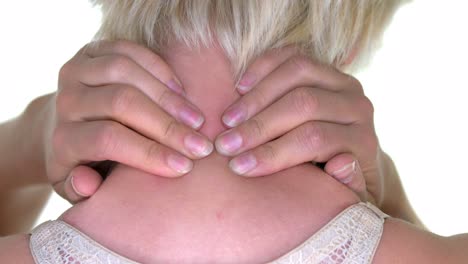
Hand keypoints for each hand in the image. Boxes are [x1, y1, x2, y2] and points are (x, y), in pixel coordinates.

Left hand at [45, 40, 212, 202]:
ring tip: (197, 119)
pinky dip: (159, 68)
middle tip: (202, 146)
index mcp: (63, 139)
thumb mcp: (78, 187)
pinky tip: (182, 91)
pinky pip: (128, 50)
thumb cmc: (85, 162)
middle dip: (167, 125)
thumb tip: (88, 182)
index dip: (149, 152)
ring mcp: (76, 71)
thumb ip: (82, 189)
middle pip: (121, 103)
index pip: (107, 140)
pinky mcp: (91, 51)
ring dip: (167, 96)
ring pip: (125, 71)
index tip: (185, 167)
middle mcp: (66, 101)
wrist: (65, 124)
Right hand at [215, 47, 380, 203]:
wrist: (353, 155)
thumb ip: (349, 185)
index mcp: (363, 140)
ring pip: (297, 72)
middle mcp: (357, 105)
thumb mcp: (350, 197)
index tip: (238, 167)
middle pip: (303, 104)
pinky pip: (292, 55)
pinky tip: (239, 86)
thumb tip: (339, 162)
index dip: (273, 152)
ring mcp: (341, 81)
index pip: (315, 139)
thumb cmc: (340, 184)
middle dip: (258, 125)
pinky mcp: (324, 67)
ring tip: (227, 118)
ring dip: (256, 96)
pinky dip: (263, 66)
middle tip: (224, 143)